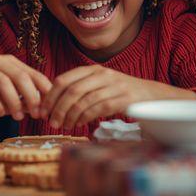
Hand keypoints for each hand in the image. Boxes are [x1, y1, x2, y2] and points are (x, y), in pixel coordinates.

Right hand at [0, 54, 51, 120]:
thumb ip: (16, 94)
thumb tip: (39, 109)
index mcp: (7, 61)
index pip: (32, 73)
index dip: (43, 90)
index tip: (49, 107)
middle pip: (21, 76)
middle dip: (32, 96)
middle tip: (36, 113)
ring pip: (4, 83)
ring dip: (14, 101)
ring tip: (17, 116)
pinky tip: (0, 113)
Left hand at [42, 66, 186, 128]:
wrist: (152, 95)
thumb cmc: (121, 92)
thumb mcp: (100, 84)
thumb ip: (80, 89)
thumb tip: (54, 103)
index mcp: (92, 69)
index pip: (64, 79)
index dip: (50, 96)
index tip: (43, 110)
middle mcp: (102, 74)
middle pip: (71, 91)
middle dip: (57, 108)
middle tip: (51, 122)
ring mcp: (113, 85)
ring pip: (83, 101)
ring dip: (70, 116)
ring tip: (65, 126)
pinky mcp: (123, 98)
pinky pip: (98, 108)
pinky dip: (86, 118)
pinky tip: (80, 124)